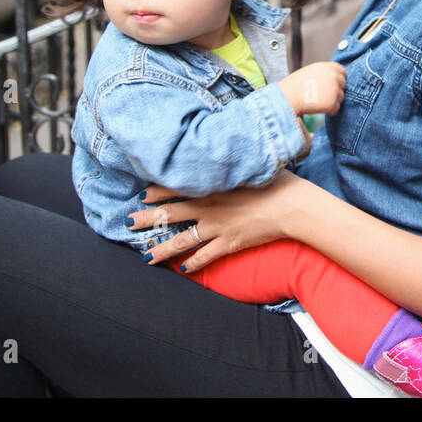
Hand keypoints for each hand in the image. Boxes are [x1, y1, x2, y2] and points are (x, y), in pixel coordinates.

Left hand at [128, 172, 309, 272]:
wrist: (292, 207)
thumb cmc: (277, 181)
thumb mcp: (252, 165)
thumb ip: (234, 163)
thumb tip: (227, 152)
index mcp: (213, 185)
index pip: (177, 187)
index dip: (157, 191)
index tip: (142, 194)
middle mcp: (209, 207)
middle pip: (170, 214)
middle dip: (147, 219)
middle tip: (128, 223)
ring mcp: (217, 227)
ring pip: (181, 240)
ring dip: (162, 249)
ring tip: (146, 257)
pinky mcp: (229, 243)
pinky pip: (205, 256)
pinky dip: (193, 264)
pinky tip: (183, 269)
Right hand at [277, 61, 345, 115]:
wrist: (287, 97)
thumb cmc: (294, 86)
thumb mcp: (311, 71)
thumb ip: (324, 73)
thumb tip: (335, 78)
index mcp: (327, 67)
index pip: (342, 71)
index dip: (339, 78)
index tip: (334, 85)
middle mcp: (333, 76)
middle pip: (343, 84)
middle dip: (336, 90)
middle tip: (323, 95)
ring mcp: (334, 90)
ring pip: (340, 97)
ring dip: (332, 101)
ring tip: (317, 101)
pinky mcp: (332, 103)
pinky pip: (336, 109)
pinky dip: (329, 111)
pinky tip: (317, 108)